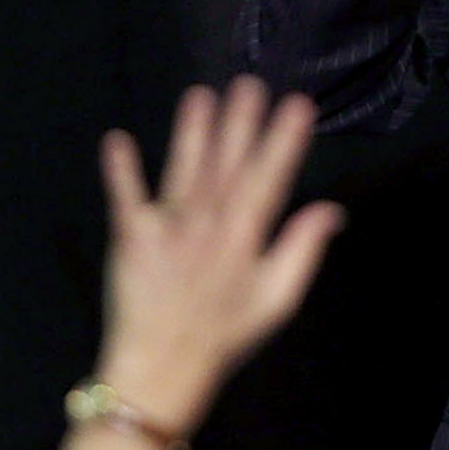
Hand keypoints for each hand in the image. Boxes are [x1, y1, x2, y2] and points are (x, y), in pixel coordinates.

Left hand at [92, 79, 345, 435]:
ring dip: (192, 132)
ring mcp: (166, 228)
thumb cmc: (226, 333)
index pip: (270, 178)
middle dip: (239, 122)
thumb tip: (331, 210)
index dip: (284, 140)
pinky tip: (117, 139)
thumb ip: (302, 250)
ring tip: (201, 95)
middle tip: (249, 83)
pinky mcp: (130, 237)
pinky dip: (120, 170)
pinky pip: (125, 197)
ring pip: (184, 170)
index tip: (296, 104)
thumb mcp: (278, 300)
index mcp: (246, 236)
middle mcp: (208, 223)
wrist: (161, 366)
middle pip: (227, 164)